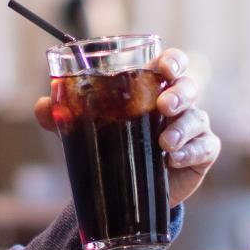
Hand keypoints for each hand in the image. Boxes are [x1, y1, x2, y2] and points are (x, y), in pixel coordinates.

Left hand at [29, 47, 219, 208]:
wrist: (130, 188)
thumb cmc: (115, 144)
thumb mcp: (88, 129)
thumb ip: (66, 115)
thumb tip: (43, 105)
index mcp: (154, 87)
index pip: (171, 63)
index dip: (172, 60)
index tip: (163, 67)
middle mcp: (178, 103)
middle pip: (189, 86)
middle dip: (180, 93)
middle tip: (163, 106)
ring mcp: (193, 127)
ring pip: (197, 117)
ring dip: (182, 128)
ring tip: (164, 143)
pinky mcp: (202, 154)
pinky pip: (205, 147)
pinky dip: (191, 152)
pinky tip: (173, 159)